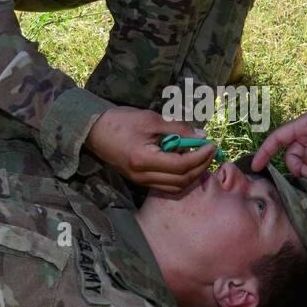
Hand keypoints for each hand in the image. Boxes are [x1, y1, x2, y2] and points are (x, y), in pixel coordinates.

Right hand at [86, 106, 214, 193]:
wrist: (94, 130)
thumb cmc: (120, 121)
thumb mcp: (151, 119)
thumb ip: (177, 128)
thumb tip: (201, 135)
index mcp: (144, 160)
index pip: (181, 165)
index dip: (200, 156)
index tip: (212, 144)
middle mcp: (143, 176)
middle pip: (182, 180)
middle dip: (201, 166)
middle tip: (210, 151)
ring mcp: (140, 181)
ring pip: (176, 186)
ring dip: (192, 174)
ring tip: (200, 156)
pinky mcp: (140, 180)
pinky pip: (167, 185)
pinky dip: (181, 176)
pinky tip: (186, 161)